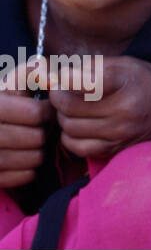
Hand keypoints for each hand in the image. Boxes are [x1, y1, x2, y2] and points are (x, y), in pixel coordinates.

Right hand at [0, 58, 52, 187]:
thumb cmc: (2, 105)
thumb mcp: (11, 83)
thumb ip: (30, 72)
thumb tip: (46, 73)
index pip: (35, 114)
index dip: (48, 112)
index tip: (47, 111)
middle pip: (36, 138)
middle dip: (44, 133)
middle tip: (41, 130)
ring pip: (32, 158)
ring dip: (39, 152)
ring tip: (34, 144)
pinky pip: (22, 177)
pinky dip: (29, 170)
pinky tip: (25, 160)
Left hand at [50, 55, 150, 159]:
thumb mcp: (131, 65)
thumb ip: (94, 66)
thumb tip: (58, 73)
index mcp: (127, 83)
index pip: (81, 81)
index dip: (63, 78)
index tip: (61, 75)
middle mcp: (123, 111)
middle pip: (67, 106)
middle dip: (58, 96)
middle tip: (62, 90)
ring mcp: (119, 134)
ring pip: (68, 127)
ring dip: (63, 116)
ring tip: (72, 107)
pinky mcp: (115, 150)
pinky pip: (76, 147)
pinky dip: (70, 136)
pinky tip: (79, 125)